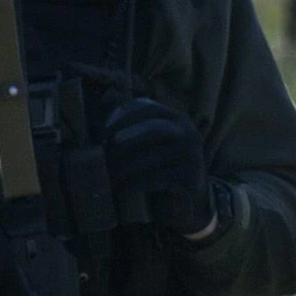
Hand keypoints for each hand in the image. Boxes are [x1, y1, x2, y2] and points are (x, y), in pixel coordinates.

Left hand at [100, 96, 215, 238]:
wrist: (189, 200)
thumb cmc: (163, 166)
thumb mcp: (151, 141)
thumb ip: (133, 119)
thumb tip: (108, 95)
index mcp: (179, 119)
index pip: (148, 110)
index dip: (123, 120)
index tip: (103, 135)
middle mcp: (189, 134)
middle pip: (151, 132)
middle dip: (124, 145)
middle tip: (105, 157)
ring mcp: (192, 156)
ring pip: (153, 157)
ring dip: (126, 167)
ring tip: (110, 175)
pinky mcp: (189, 179)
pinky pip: (157, 179)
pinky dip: (135, 184)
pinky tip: (122, 189)